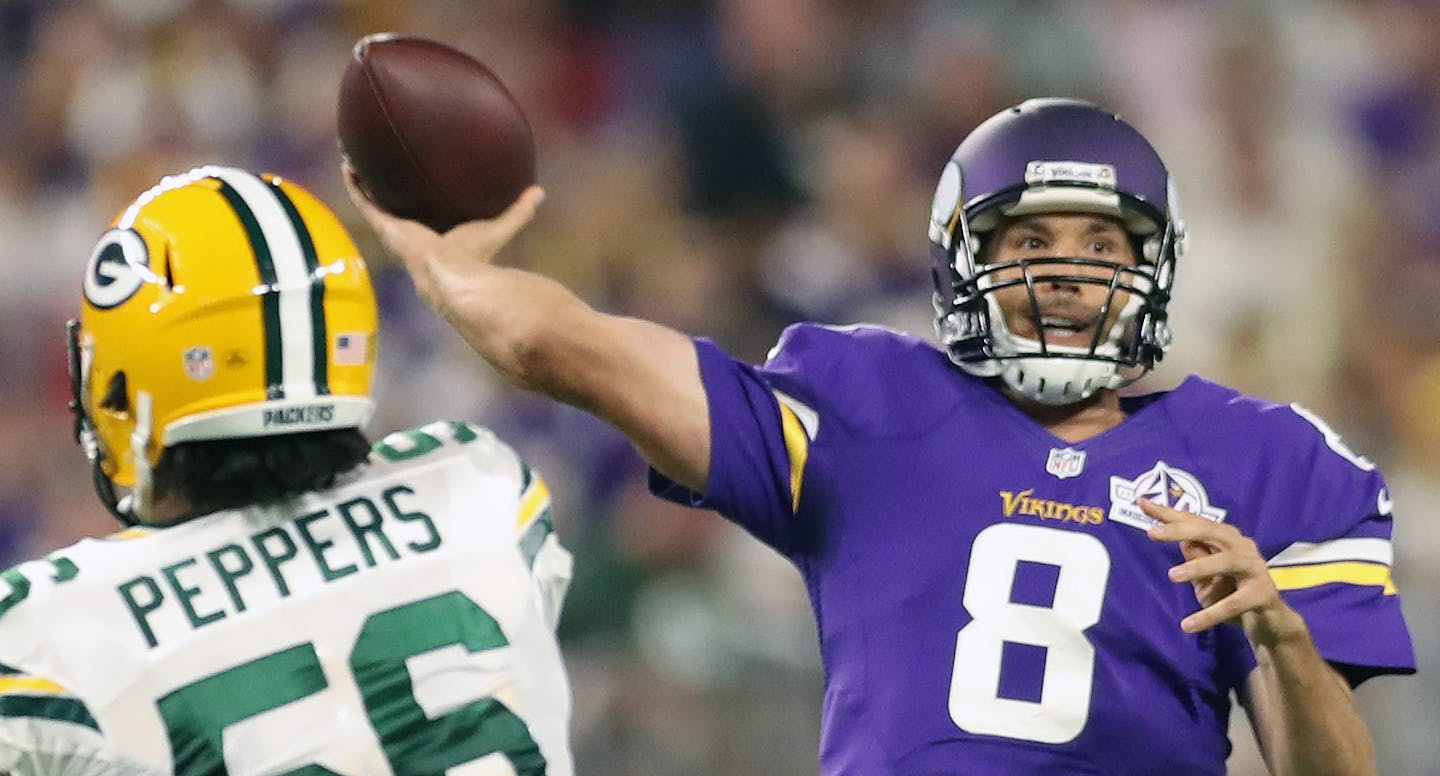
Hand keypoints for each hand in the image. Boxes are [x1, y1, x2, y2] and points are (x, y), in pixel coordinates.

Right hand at [341, 163, 544, 316]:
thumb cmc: (475, 258)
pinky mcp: (384, 227)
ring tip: (354, 156)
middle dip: (382, 185)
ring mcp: (393, 229)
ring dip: (362, 180)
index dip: (414, 196)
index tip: (410, 176)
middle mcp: (408, 231)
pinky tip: (349, 163)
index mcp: (430, 233)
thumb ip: (518, 211)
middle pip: (390, 204)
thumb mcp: (497, 226)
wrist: (452, 275)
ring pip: (371, 200)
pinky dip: (355, 184)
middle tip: (376, 161)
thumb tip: (540, 191)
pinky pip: (363, 202)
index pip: (419, 212)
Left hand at [1142, 499, 1306, 646]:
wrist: (1270, 623)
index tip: (1142, 503)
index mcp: (1226, 539)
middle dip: (1180, 530)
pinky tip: (1188, 625)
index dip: (1169, 513)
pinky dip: (1210, 614)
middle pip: (1211, 531)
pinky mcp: (1263, 594)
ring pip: (1226, 562)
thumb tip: (1180, 539)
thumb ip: (1194, 556)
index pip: (1195, 522)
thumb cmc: (1232, 594)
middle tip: (1152, 533)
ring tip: (1172, 576)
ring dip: (1198, 567)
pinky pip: (1234, 603)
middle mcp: (1242, 547)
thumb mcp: (1206, 577)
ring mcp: (1256, 569)